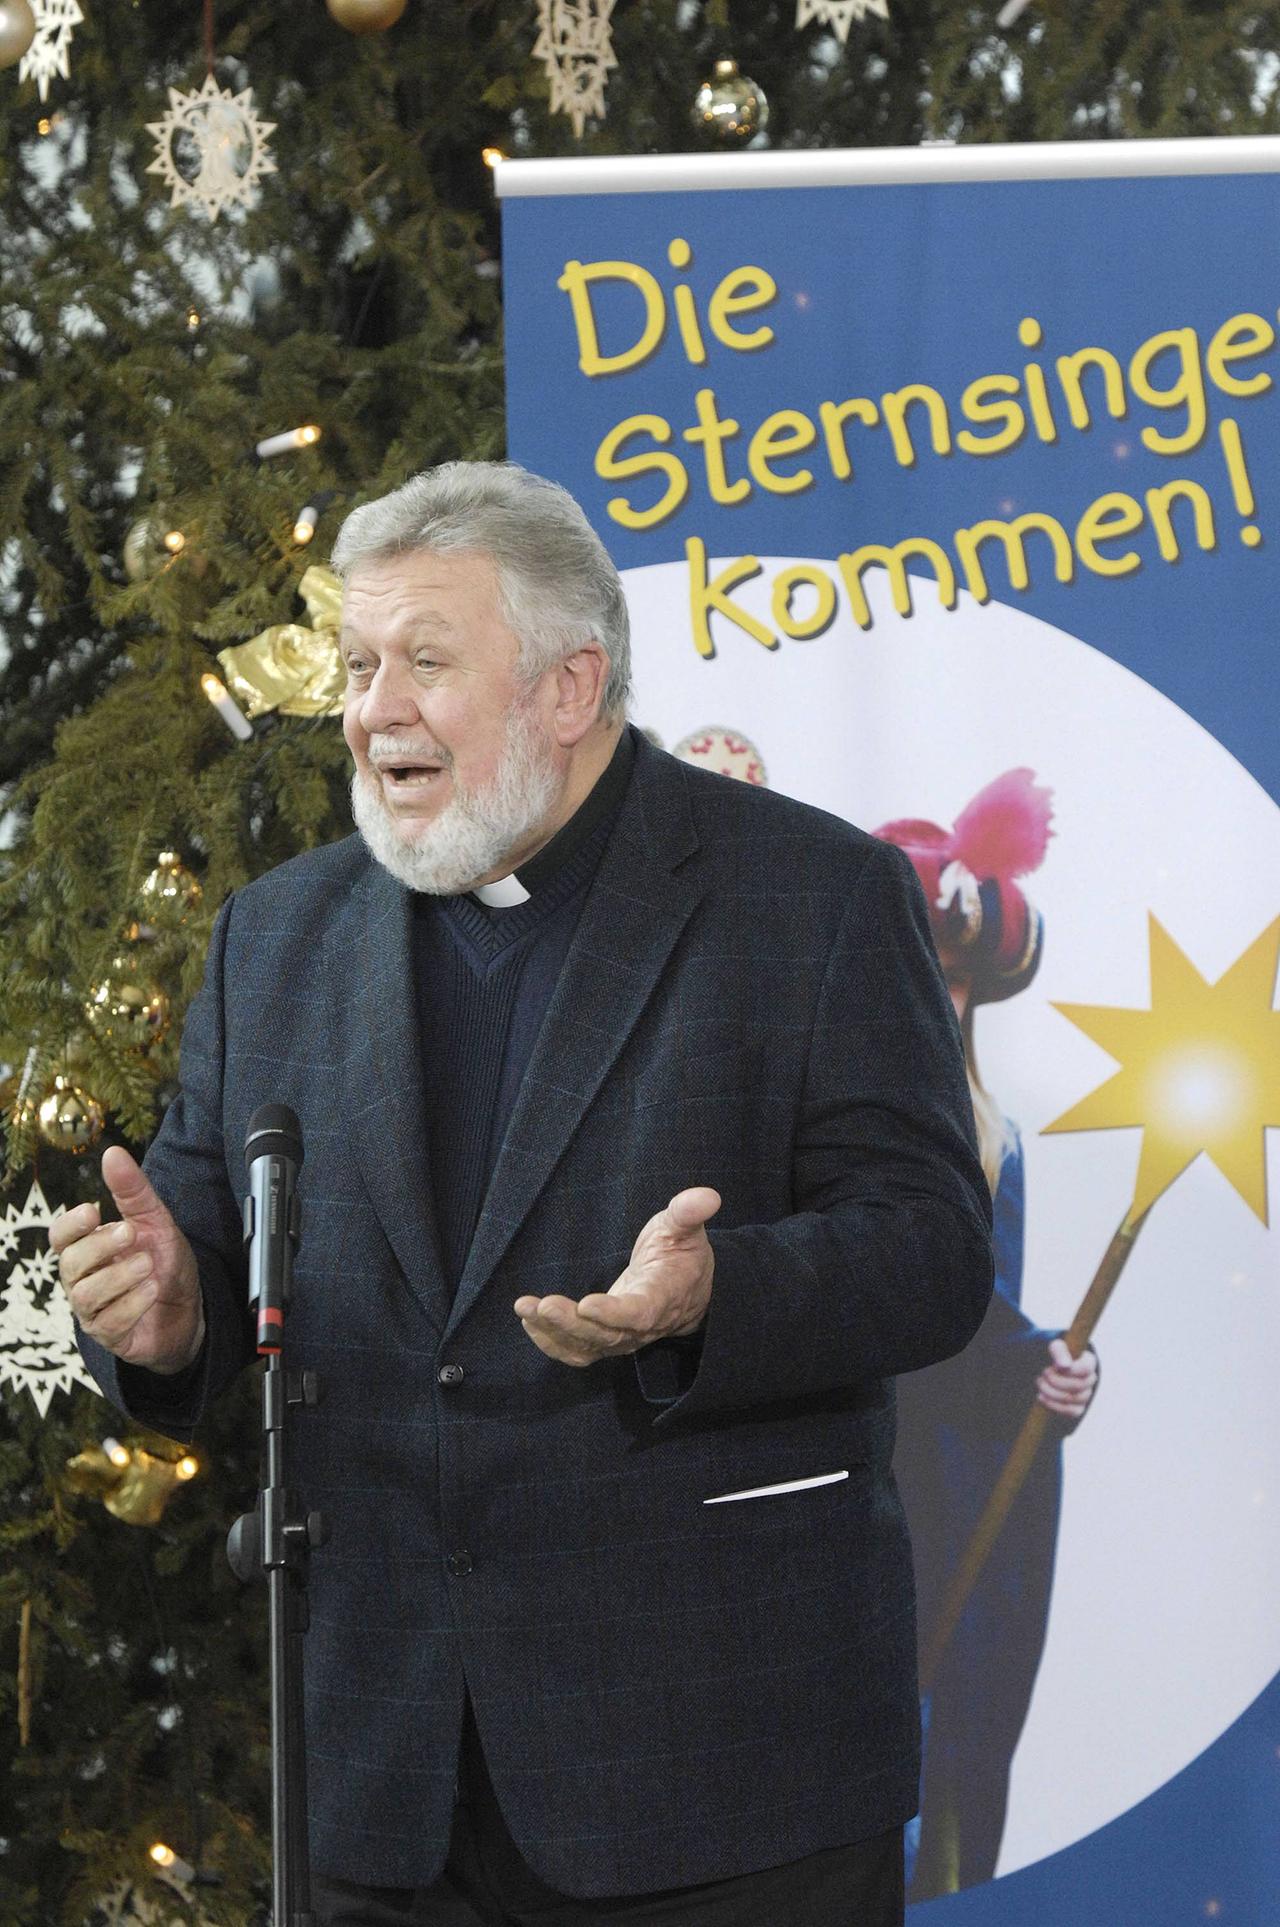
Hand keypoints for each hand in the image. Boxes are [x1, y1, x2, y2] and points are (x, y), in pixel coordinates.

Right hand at [49, 1146, 204, 1374]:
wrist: (192, 1308)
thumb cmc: (164, 1263)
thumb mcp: (155, 1221)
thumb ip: (133, 1190)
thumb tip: (113, 1153)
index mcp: (89, 1249)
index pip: (60, 1237)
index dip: (70, 1225)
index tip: (93, 1212)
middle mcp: (84, 1280)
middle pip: (70, 1264)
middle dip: (100, 1247)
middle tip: (131, 1234)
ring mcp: (95, 1311)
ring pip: (86, 1295)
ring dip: (119, 1277)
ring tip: (148, 1266)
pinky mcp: (112, 1336)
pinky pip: (109, 1323)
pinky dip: (132, 1304)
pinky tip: (151, 1290)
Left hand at [514, 1186, 719, 1367]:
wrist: (689, 1291)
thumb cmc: (682, 1253)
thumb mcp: (686, 1229)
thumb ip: (689, 1213)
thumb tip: (707, 1196)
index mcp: (663, 1296)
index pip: (640, 1312)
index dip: (614, 1314)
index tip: (587, 1304)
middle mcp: (642, 1325)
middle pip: (605, 1335)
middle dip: (571, 1324)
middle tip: (542, 1306)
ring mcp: (622, 1337)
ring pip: (587, 1346)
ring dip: (553, 1333)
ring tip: (524, 1309)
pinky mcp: (605, 1340)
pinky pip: (579, 1351)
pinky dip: (552, 1343)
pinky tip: (529, 1322)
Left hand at [1036, 1337, 1097, 1421]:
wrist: (1041, 1368)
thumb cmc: (1049, 1354)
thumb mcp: (1053, 1347)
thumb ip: (1059, 1352)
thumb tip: (1064, 1366)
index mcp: (1088, 1362)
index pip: (1086, 1369)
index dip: (1069, 1370)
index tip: (1053, 1367)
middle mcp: (1090, 1379)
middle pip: (1078, 1386)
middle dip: (1056, 1380)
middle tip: (1042, 1373)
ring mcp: (1085, 1395)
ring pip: (1073, 1399)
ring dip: (1051, 1392)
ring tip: (1040, 1382)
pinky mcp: (1077, 1408)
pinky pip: (1070, 1412)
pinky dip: (1053, 1405)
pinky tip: (1041, 1396)